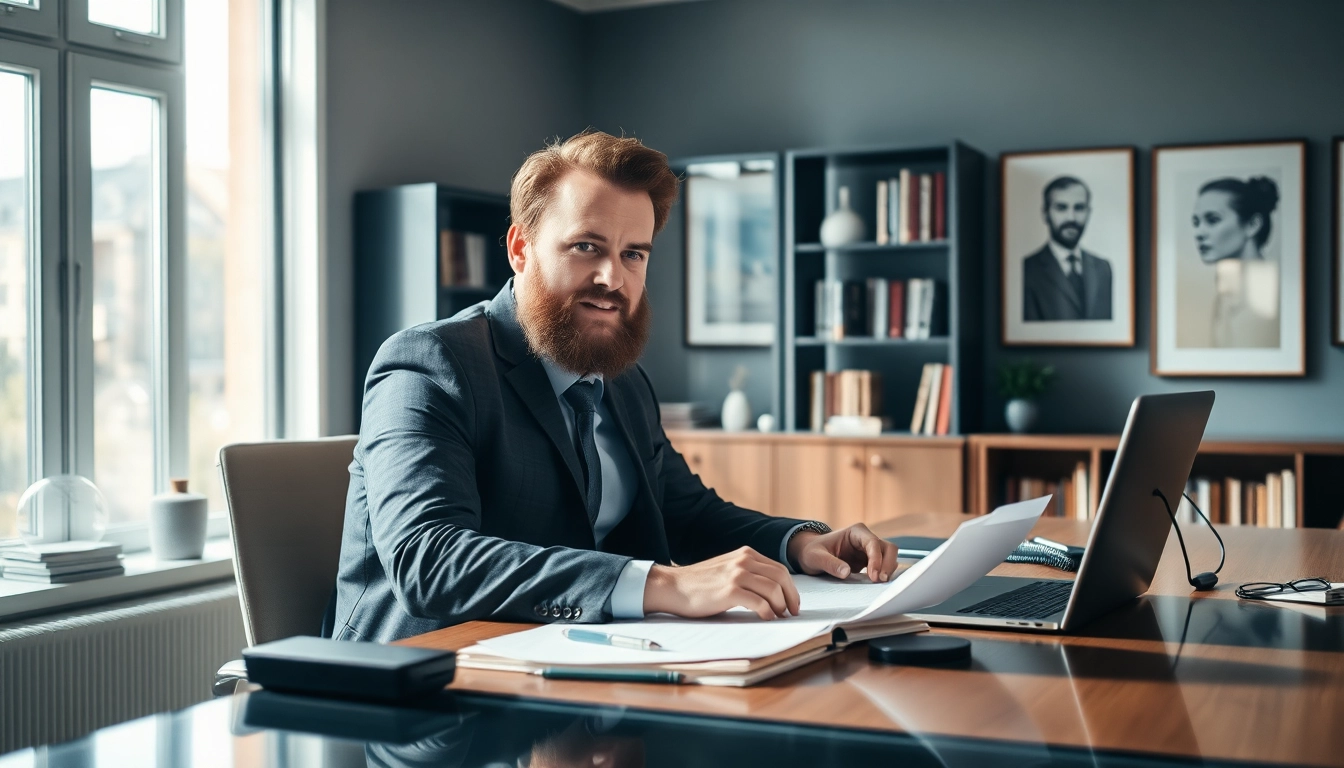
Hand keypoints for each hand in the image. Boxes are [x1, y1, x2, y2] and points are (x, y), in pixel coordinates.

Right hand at [643, 547, 800, 620]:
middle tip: (791, 612)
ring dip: (780, 606)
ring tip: (778, 617)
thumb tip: (773, 591)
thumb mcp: (727, 569)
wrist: (673, 587)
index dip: (790, 588)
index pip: (779, 569)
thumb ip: (748, 572)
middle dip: (790, 597)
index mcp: (746, 554)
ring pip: (773, 590)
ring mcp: (737, 575)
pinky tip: (766, 618)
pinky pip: (759, 603)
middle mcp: (744, 560)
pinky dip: (768, 612)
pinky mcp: (730, 591)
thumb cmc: (699, 583)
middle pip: (781, 577)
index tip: (792, 602)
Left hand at [788, 523, 899, 582]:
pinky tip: (877, 585)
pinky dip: (884, 574)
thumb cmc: (811, 552)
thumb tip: (846, 572)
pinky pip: (883, 566)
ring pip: (889, 557)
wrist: (809, 555)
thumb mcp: (815, 557)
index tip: (874, 576)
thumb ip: (830, 563)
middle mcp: (865, 539)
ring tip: (879, 584)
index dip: (876, 559)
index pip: (873, 543)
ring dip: (888, 570)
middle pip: (888, 548)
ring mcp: (869, 550)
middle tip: (881, 581)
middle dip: (888, 564)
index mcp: (855, 532)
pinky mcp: (869, 562)